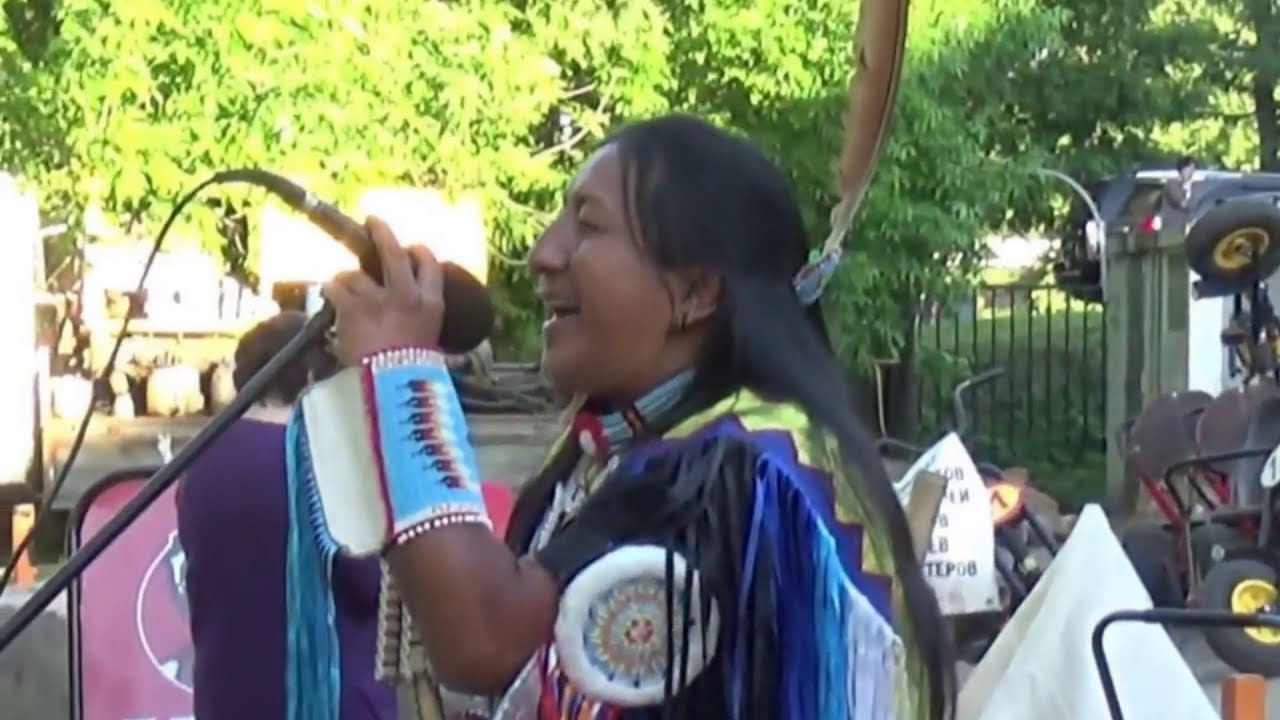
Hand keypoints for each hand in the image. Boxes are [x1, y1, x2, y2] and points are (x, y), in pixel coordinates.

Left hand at [323, 216, 443, 364]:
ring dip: (347, 280)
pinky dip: (330, 292)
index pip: (430, 265)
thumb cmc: (413, 371)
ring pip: (355, 274)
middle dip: (382, 233)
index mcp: (431, 304)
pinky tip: (329, 298)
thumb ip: (421, 322)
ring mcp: (377, 299)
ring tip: (343, 289)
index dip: (419, 252)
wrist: (392, 385)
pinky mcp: (351, 308)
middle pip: (394, 253)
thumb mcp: (429, 343)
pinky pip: (335, 288)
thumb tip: (414, 315)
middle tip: (373, 220)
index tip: (412, 249)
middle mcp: (406, 295)